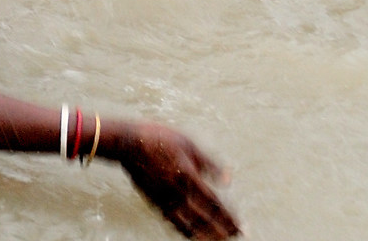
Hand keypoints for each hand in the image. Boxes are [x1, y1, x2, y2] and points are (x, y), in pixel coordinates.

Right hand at [113, 121, 239, 238]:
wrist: (126, 142)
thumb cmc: (158, 138)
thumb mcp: (187, 143)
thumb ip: (209, 163)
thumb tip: (228, 179)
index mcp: (189, 176)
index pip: (214, 203)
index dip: (229, 217)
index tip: (241, 226)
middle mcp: (178, 191)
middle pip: (204, 217)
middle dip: (222, 229)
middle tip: (237, 236)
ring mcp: (164, 198)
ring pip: (188, 224)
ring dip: (205, 234)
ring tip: (218, 240)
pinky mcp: (153, 200)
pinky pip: (172, 220)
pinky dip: (185, 230)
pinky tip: (192, 233)